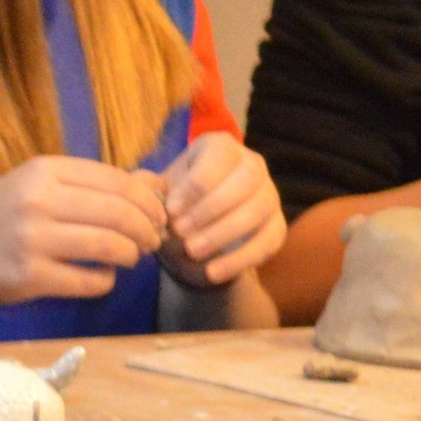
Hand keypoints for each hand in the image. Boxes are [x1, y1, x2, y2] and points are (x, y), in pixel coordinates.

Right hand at [0, 155, 167, 310]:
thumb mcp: (36, 189)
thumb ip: (92, 185)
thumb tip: (155, 184)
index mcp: (43, 171)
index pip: (117, 180)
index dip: (148, 200)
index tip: (157, 215)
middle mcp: (37, 201)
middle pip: (119, 212)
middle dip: (147, 229)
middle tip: (151, 241)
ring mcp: (31, 241)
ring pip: (109, 245)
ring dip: (130, 254)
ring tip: (130, 258)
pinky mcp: (28, 279)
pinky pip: (89, 280)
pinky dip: (105, 281)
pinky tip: (102, 278)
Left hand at [156, 132, 285, 286]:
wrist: (188, 239)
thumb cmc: (172, 207)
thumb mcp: (155, 194)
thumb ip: (144, 188)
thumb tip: (145, 186)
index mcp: (220, 148)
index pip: (219, 157)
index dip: (196, 185)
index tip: (171, 210)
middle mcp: (251, 164)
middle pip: (246, 179)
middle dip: (211, 207)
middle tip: (180, 231)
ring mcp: (268, 194)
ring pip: (259, 208)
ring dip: (224, 232)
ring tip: (192, 251)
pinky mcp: (276, 225)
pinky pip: (269, 240)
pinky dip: (241, 259)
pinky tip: (213, 272)